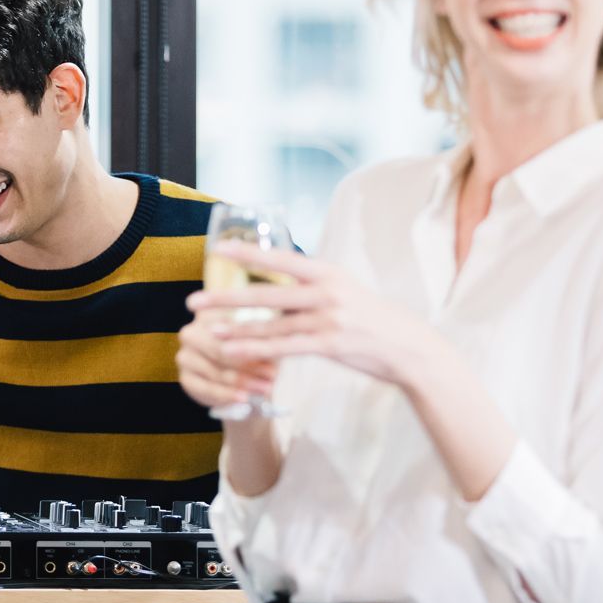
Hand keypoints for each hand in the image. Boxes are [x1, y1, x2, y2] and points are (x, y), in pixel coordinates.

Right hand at [176, 310, 277, 411]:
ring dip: (243, 382)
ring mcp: (185, 356)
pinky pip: (207, 388)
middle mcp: (191, 332)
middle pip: (220, 349)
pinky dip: (228, 395)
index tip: (278, 351)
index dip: (254, 339)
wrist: (243, 381)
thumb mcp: (263, 339)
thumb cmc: (257, 352)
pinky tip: (243, 398)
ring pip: (216, 371)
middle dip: (248, 364)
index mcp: (208, 313)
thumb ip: (264, 336)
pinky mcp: (186, 379)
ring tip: (266, 388)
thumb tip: (276, 339)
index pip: (230, 325)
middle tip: (273, 376)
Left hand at [186, 243, 439, 390]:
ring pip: (271, 324)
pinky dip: (257, 351)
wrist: (408, 348)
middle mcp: (326, 291)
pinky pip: (284, 348)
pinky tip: (235, 353)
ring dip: (236, 330)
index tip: (218, 250)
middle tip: (194, 301)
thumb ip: (313, 288)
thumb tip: (281, 284)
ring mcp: (328, 318)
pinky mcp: (329, 344)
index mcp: (328, 271)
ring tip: (207, 332)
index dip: (248, 253)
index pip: (281, 259)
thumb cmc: (373, 320)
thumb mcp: (346, 291)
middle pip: (266, 293)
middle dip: (226, 298)